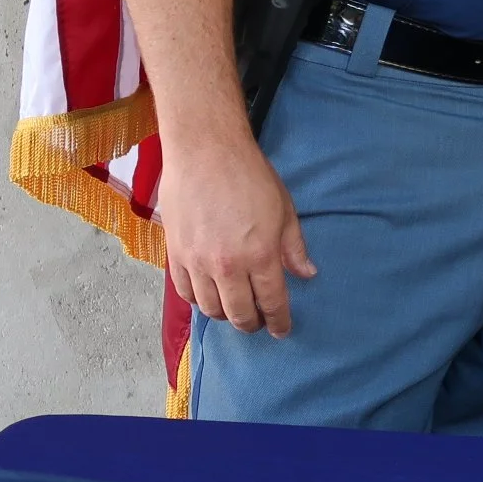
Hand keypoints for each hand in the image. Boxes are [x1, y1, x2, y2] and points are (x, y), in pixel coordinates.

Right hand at [159, 138, 315, 336]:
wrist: (205, 152)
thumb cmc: (250, 176)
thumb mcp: (284, 210)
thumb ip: (294, 248)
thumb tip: (307, 274)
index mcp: (260, 255)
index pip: (272, 302)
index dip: (279, 321)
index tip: (282, 330)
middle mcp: (228, 266)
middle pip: (239, 314)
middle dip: (252, 324)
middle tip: (259, 322)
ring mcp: (197, 263)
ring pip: (211, 309)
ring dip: (225, 315)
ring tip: (235, 309)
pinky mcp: (175, 255)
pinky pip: (186, 293)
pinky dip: (199, 300)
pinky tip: (209, 295)